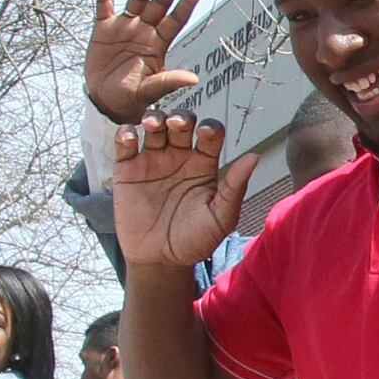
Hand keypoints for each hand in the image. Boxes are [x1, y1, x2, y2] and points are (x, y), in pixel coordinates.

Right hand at [87, 0, 204, 122]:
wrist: (105, 101)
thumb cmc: (131, 98)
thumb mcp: (149, 91)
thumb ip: (168, 82)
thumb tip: (194, 79)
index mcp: (158, 43)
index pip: (176, 18)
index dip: (187, 2)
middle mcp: (145, 30)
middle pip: (160, 1)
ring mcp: (125, 26)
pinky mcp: (103, 27)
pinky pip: (103, 1)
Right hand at [114, 112, 258, 269]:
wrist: (160, 261)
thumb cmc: (195, 241)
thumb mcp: (220, 218)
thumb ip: (235, 188)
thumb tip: (254, 157)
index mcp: (204, 164)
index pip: (210, 134)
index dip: (209, 127)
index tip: (206, 133)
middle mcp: (179, 157)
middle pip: (181, 123)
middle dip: (181, 117)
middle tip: (178, 124)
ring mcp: (152, 161)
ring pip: (153, 126)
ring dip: (154, 118)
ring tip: (153, 124)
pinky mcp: (127, 170)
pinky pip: (124, 144)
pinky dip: (125, 134)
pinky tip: (131, 138)